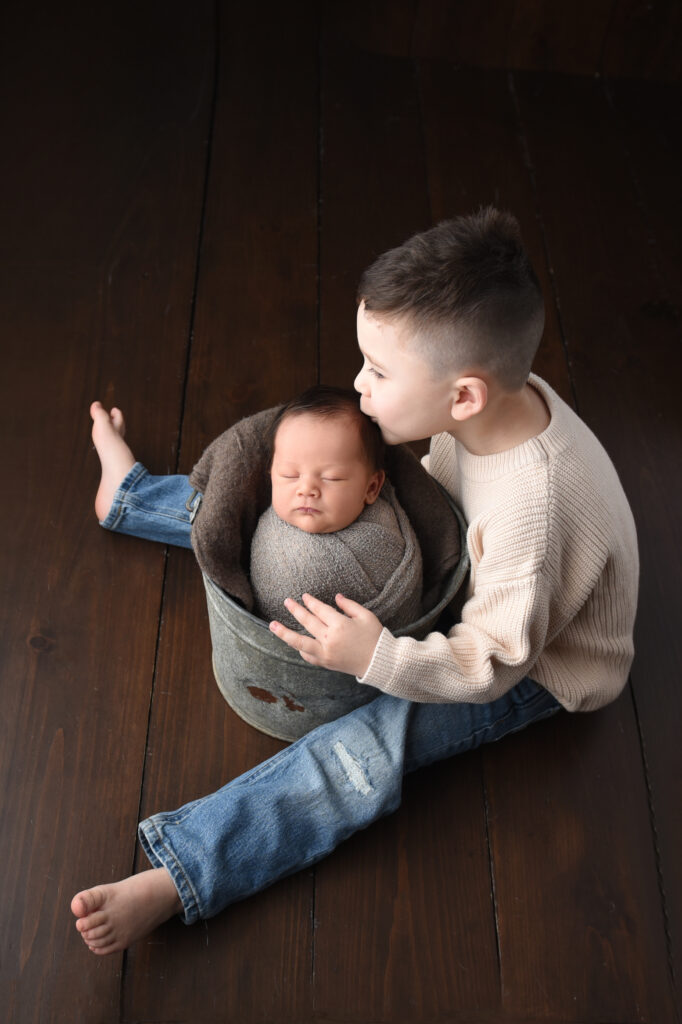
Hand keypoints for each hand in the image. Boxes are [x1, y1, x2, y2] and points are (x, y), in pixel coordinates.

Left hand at [269, 593, 383, 677]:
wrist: (379, 663)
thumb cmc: (375, 637)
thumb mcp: (366, 616)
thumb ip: (349, 605)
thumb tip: (336, 597)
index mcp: (340, 625)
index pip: (320, 610)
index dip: (311, 602)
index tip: (304, 596)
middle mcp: (329, 639)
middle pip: (307, 622)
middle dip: (295, 610)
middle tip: (286, 601)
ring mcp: (325, 653)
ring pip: (299, 642)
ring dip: (284, 633)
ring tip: (272, 625)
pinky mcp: (326, 663)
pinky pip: (308, 656)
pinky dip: (300, 649)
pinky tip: (295, 642)